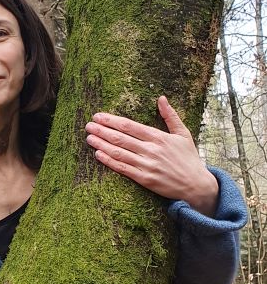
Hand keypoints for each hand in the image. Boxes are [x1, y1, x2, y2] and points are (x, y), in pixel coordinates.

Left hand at [85, 96, 218, 216]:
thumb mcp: (183, 134)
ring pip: (119, 152)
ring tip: (89, 138)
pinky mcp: (145, 179)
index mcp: (159, 137)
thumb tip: (161, 98)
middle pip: (121, 138)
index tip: (98, 116)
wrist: (197, 185)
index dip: (112, 120)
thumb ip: (170, 116)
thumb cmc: (189, 158)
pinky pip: (123, 168)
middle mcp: (151, 150)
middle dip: (102, 131)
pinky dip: (109, 161)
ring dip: (101, 144)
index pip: (130, 126)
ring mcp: (147, 165)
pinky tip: (98, 154)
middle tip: (88, 125)